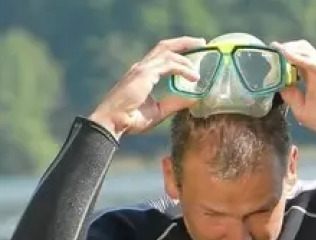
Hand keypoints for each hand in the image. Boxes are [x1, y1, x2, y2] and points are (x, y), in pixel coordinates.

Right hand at [88, 37, 206, 138]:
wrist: (113, 122)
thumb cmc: (131, 119)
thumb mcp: (159, 111)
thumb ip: (174, 103)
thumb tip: (194, 98)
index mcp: (144, 74)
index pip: (163, 56)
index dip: (179, 52)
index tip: (196, 52)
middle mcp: (142, 67)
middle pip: (165, 46)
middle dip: (184, 42)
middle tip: (202, 42)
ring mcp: (142, 69)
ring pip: (168, 52)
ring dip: (187, 55)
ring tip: (202, 61)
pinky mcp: (144, 74)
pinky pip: (168, 65)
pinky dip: (183, 68)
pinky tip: (194, 77)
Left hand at [273, 39, 315, 140]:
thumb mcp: (302, 110)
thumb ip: (290, 96)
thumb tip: (278, 85)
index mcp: (310, 78)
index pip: (293, 61)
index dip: (281, 58)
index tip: (268, 58)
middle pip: (298, 49)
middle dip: (283, 49)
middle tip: (271, 52)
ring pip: (305, 49)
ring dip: (290, 48)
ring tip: (278, 51)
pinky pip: (314, 61)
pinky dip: (300, 57)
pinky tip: (288, 55)